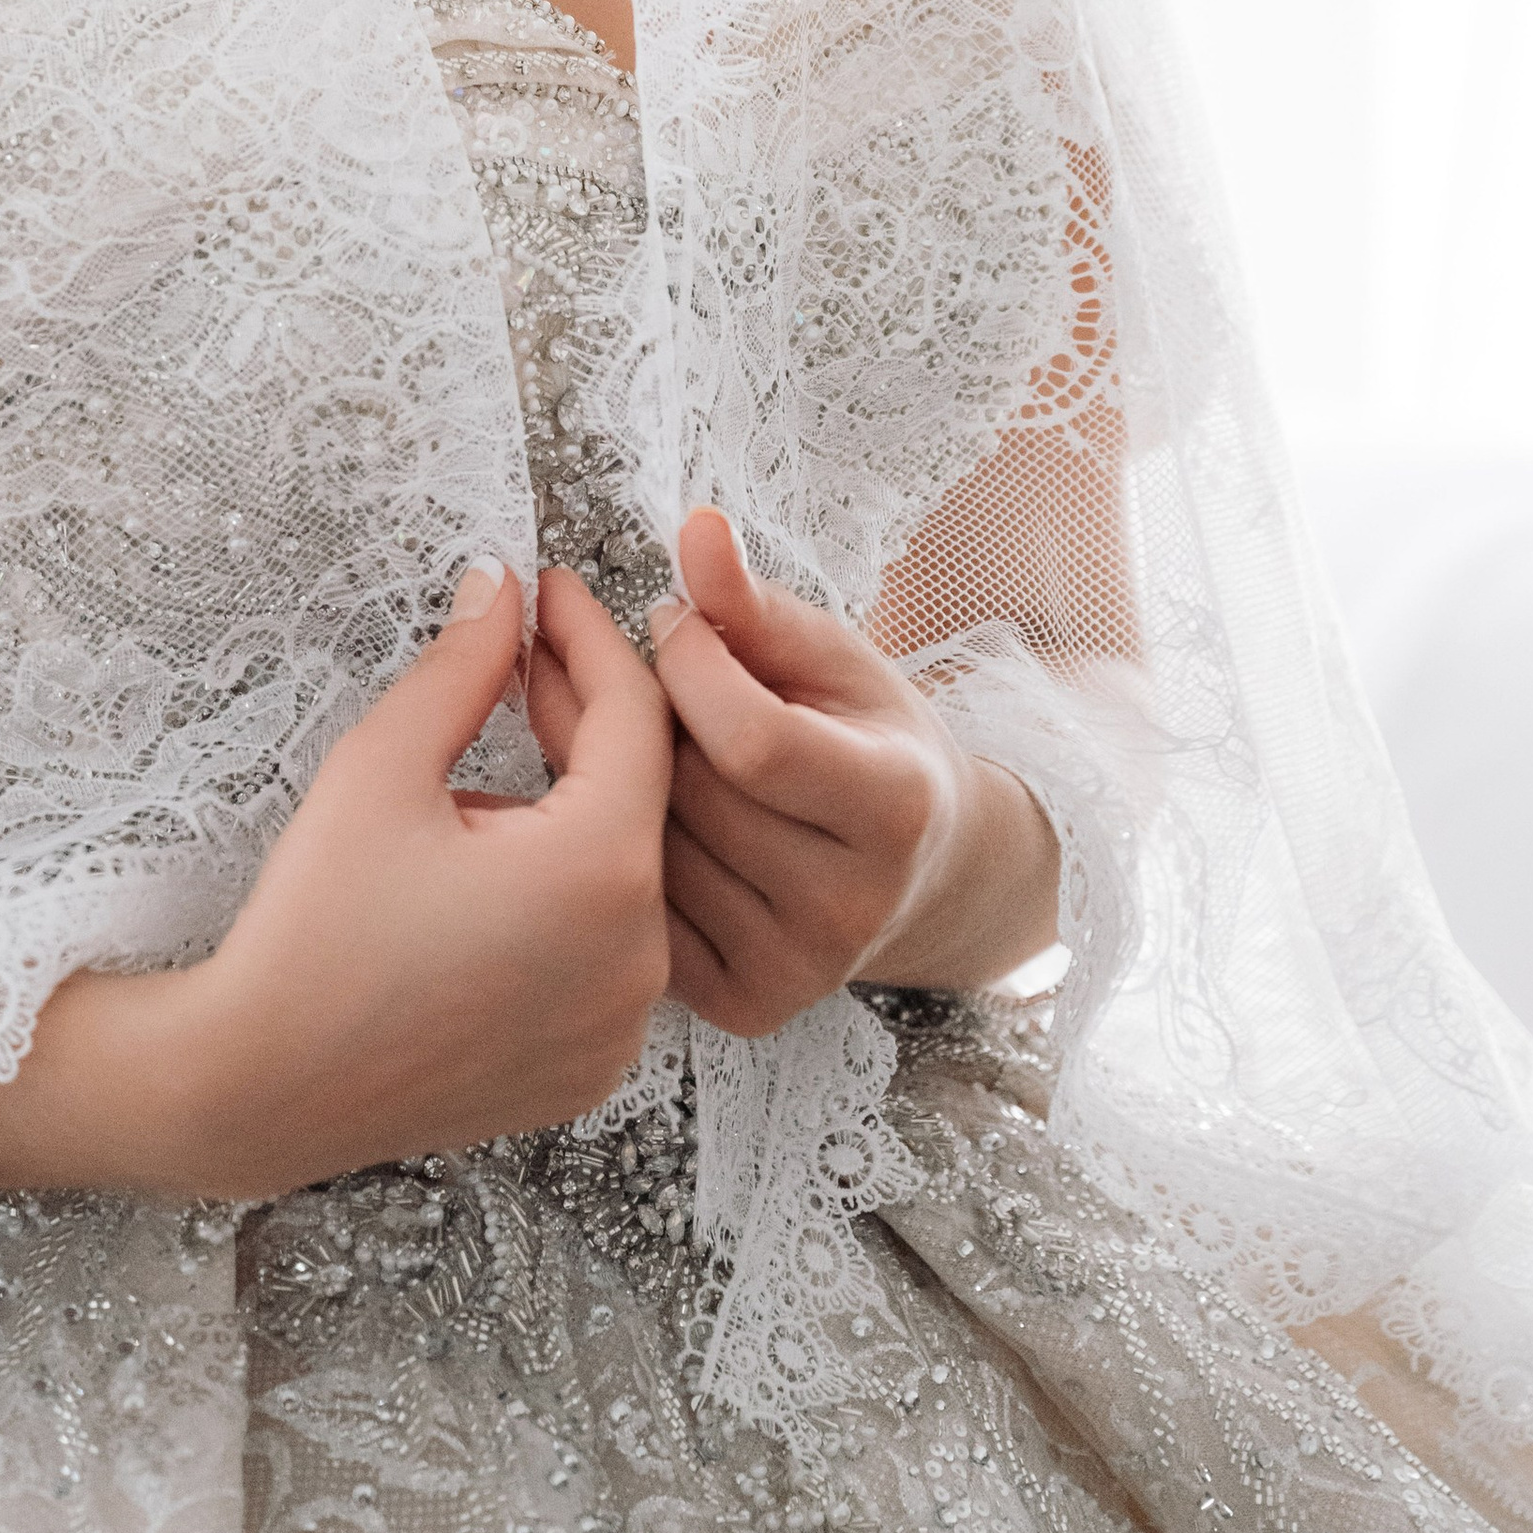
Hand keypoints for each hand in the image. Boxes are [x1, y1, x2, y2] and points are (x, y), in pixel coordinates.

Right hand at [0, 559, 670, 1203]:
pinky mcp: (589, 1070)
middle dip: (578, 717)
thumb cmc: (312, 926)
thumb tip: (500, 590)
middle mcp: (639, 957)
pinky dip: (564, 897)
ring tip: (482, 768)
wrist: (259, 1087)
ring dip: (571, 808)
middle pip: (636, 796)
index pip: (636, 717)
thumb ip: (461, 668)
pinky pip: (603, 953)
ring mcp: (619, 1026)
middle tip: (514, 653)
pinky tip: (487, 864)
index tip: (547, 592)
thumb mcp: (381, 767)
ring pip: (621, 876)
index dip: (591, 638)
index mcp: (602, 872)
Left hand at [531, 510, 1058, 1036]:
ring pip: (654, 852)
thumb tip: (695, 527)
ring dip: (614, 782)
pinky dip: (619, 856)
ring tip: (626, 735)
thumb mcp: (832, 658)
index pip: (752, 736)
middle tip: (622, 667)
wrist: (918, 868)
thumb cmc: (865, 738)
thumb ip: (755, 603)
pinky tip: (624, 814)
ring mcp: (800, 968)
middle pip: (695, 792)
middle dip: (641, 713)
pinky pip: (643, 913)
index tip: (672, 622)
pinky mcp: (747, 1005)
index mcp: (893, 806)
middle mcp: (853, 904)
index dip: (690, 664)